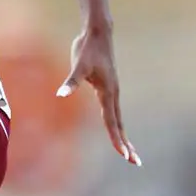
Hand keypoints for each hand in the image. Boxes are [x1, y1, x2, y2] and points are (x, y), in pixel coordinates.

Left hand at [57, 28, 141, 165]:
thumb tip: (60, 94)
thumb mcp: (78, 65)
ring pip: (118, 119)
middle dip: (126, 144)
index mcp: (108, 92)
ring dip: (123, 136)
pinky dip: (117, 124)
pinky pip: (113, 111)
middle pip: (120, 124)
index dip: (117, 139)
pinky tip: (116, 130)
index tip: (124, 154)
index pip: (112, 121)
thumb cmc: (87, 48)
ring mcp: (112, 91)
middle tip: (135, 162)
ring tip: (129, 152)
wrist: (98, 33)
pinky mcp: (108, 87)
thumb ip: (71, 81)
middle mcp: (113, 94)